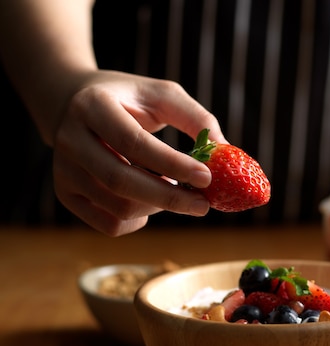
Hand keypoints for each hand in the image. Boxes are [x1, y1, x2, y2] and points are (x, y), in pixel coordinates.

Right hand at [52, 70, 224, 235]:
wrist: (73, 105)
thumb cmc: (129, 101)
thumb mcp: (162, 95)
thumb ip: (195, 118)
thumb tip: (224, 151)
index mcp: (92, 107)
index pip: (134, 143)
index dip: (172, 164)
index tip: (207, 177)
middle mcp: (69, 139)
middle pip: (122, 181)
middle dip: (170, 198)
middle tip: (204, 205)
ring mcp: (63, 170)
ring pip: (118, 208)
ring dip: (157, 207)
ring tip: (175, 192)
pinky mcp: (66, 195)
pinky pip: (109, 224)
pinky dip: (139, 221)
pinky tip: (151, 203)